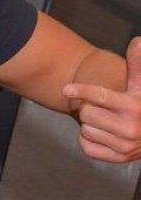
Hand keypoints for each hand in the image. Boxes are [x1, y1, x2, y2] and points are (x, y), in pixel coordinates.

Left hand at [63, 37, 140, 162]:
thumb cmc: (140, 105)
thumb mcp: (139, 87)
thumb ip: (137, 64)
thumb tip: (138, 41)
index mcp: (134, 106)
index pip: (100, 96)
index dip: (80, 90)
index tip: (66, 89)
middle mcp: (131, 127)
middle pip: (86, 113)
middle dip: (90, 108)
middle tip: (102, 109)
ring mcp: (124, 146)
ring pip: (85, 129)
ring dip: (91, 125)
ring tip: (106, 122)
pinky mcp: (117, 158)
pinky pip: (86, 146)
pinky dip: (89, 140)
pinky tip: (103, 135)